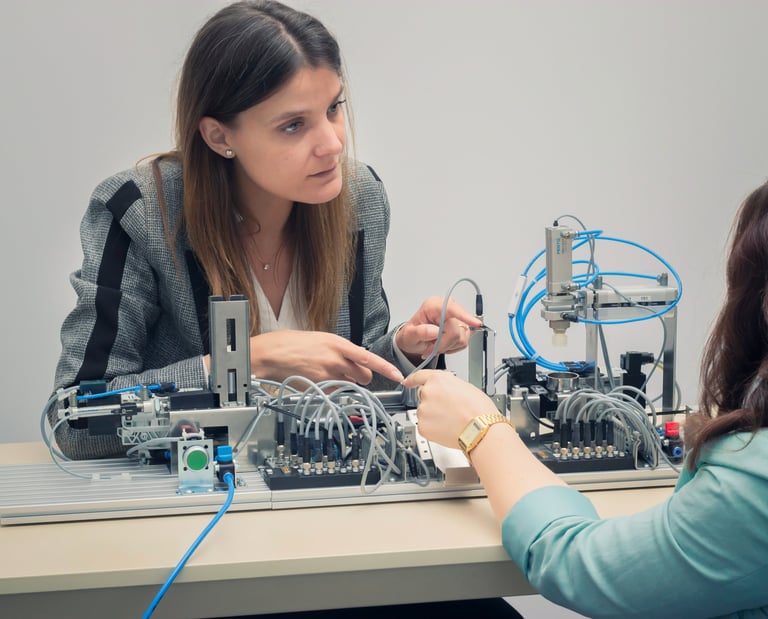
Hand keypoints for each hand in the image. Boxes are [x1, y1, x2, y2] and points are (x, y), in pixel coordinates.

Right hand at [248, 330, 403, 384]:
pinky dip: (332, 388)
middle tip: (352, 372)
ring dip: (348, 382)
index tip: (398, 374)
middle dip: (363, 376)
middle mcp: (336, 360)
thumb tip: (351, 357)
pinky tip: (320, 379)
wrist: (272, 354)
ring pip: (351, 384)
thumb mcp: (320, 338)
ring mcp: (328, 375)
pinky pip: (335, 391)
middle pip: (364, 375)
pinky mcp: (320, 388)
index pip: (369, 358)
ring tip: (331, 374)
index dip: (386, 368)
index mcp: (338, 344)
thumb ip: (339, 349)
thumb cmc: (292, 343)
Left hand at [395, 296, 482, 360]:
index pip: (451, 308)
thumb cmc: (412, 334)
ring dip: (447, 346)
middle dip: (443, 343)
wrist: (414, 340)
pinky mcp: (463, 327)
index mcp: (433, 305)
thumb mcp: (408, 335)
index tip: (475, 323)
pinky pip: (464, 342)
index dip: (464, 316)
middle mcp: (447, 309)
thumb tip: (434, 331)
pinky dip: (452, 347)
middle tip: (431, 347)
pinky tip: (443, 344)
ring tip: (435, 345)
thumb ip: (419, 332)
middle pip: (457, 330)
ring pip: (462, 338)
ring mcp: (456, 318)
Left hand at [403, 369, 498, 447]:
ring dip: (433, 417)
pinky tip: (447, 429)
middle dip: (432, 403)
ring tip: (451, 421)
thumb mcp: (466, 387)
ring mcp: (423, 410)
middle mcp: (427, 392)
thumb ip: (449, 385)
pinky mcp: (422, 427)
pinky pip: (425, 426)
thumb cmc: (479, 410)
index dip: (412, 379)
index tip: (407, 382)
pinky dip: (433, 429)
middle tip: (449, 410)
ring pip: (424, 413)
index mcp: (438, 380)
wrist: (481, 430)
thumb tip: (445, 390)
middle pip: (423, 396)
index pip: (419, 376)